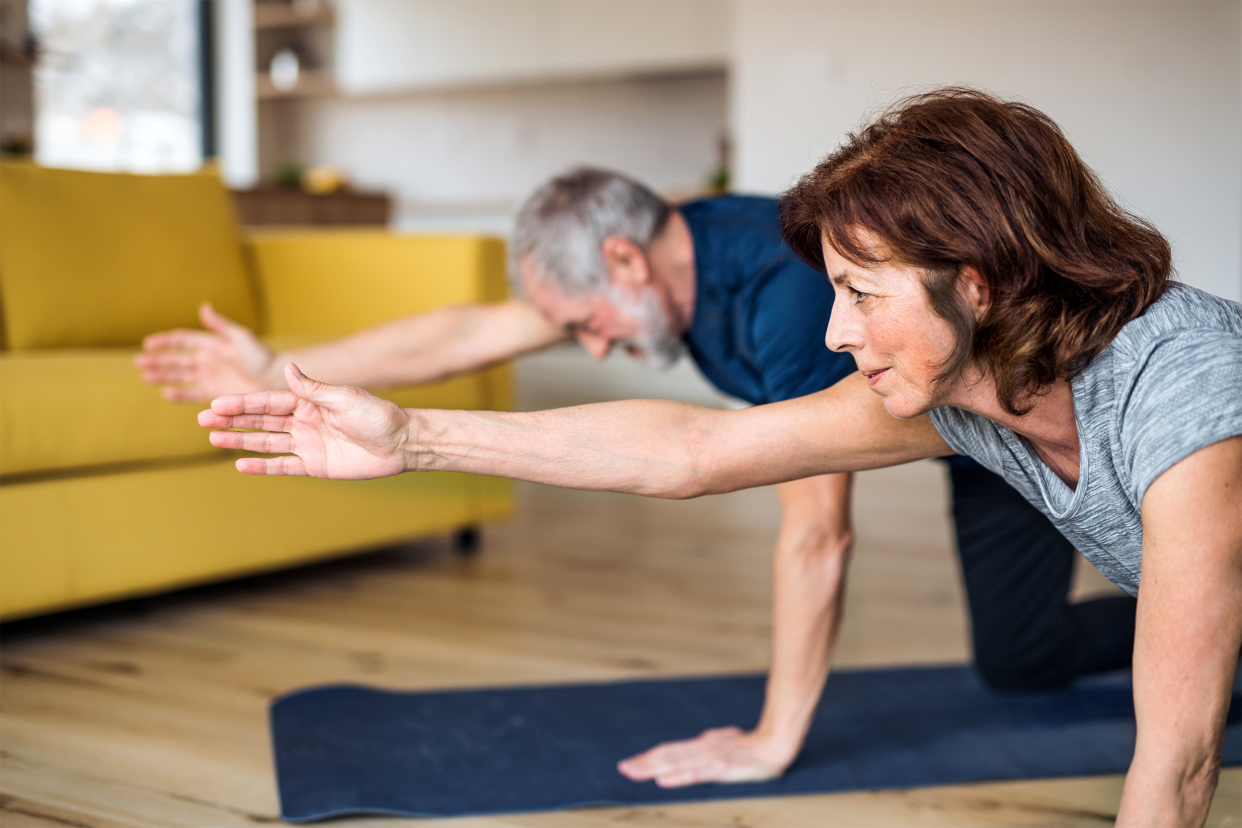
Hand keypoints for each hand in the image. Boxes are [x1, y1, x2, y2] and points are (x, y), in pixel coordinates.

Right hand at [136, 302, 275, 400]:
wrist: (277, 379)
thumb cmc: (262, 356)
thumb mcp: (240, 338)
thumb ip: (220, 325)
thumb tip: (203, 306)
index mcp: (212, 344)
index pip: (183, 340)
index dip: (165, 341)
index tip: (147, 343)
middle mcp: (209, 360)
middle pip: (177, 359)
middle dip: (158, 361)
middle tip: (138, 363)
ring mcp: (211, 377)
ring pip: (181, 376)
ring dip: (163, 376)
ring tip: (146, 377)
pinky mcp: (216, 394)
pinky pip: (193, 393)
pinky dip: (180, 394)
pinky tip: (167, 393)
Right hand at [200, 364, 410, 478]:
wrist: (401, 443)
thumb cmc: (377, 415)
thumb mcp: (345, 398)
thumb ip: (313, 389)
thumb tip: (289, 367)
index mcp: (309, 402)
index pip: (268, 401)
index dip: (242, 404)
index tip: (216, 405)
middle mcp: (304, 421)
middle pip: (261, 421)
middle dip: (232, 420)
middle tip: (202, 421)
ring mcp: (307, 444)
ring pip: (266, 442)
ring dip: (240, 441)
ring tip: (213, 439)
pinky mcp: (315, 466)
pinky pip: (283, 466)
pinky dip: (263, 467)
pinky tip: (240, 465)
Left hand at [617, 726, 793, 787]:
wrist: (776, 744)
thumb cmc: (753, 745)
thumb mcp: (727, 742)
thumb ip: (711, 743)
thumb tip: (699, 739)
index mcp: (701, 746)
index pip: (670, 751)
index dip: (649, 757)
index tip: (630, 764)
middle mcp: (701, 750)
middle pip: (667, 756)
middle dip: (644, 763)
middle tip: (623, 768)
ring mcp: (710, 759)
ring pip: (675, 763)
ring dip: (652, 768)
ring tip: (633, 772)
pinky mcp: (721, 769)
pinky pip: (695, 774)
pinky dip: (677, 777)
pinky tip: (663, 780)